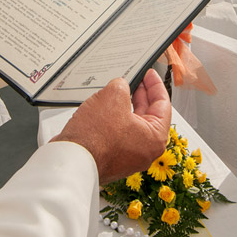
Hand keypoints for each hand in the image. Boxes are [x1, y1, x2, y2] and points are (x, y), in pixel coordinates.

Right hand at [51, 69, 170, 184]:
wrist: (72, 161)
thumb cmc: (94, 138)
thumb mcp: (112, 96)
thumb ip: (122, 85)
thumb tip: (121, 86)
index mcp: (155, 138)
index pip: (163, 104)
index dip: (155, 85)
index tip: (149, 75)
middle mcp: (145, 151)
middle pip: (149, 115)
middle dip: (140, 94)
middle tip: (135, 80)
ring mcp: (129, 157)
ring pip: (132, 125)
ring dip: (125, 106)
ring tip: (116, 91)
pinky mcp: (113, 159)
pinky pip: (119, 134)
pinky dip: (115, 120)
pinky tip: (105, 109)